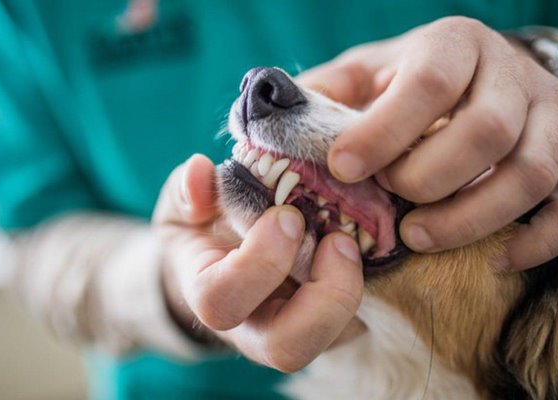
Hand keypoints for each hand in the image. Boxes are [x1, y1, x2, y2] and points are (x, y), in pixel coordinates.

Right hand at [153, 154, 364, 371]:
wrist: (222, 263)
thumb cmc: (204, 232)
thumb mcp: (185, 206)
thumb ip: (188, 191)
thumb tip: (199, 171)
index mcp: (210, 295)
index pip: (223, 301)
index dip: (259, 262)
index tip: (287, 215)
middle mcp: (253, 328)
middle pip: (287, 349)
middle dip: (321, 295)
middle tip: (338, 240)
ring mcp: (294, 331)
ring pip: (331, 341)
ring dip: (351, 291)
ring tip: (351, 241)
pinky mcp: (329, 325)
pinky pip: (357, 322)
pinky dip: (371, 286)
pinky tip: (367, 245)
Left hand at [298, 17, 557, 270]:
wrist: (478, 77)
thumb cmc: (408, 84)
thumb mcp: (361, 76)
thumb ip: (321, 96)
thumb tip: (267, 125)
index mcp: (454, 46)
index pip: (429, 83)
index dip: (385, 130)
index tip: (344, 168)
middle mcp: (512, 74)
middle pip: (486, 132)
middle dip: (430, 178)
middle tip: (391, 203)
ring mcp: (554, 115)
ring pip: (533, 173)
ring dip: (473, 217)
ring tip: (420, 237)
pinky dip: (539, 240)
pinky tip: (495, 260)